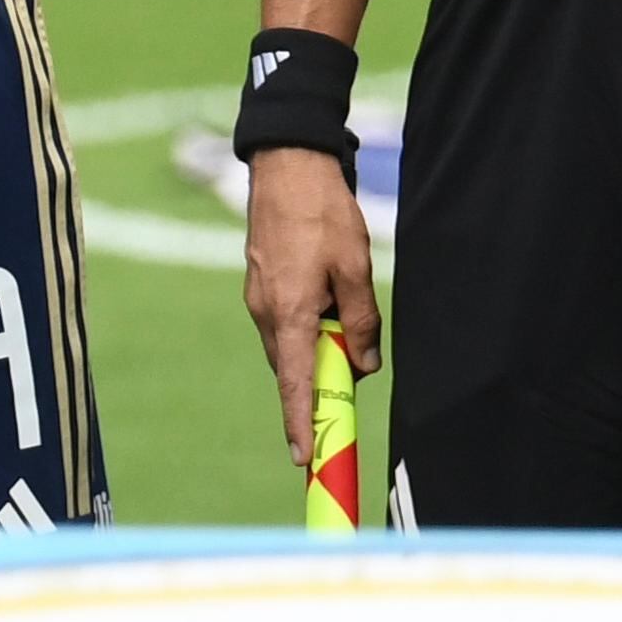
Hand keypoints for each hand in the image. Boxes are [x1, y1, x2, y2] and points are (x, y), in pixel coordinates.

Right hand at [242, 147, 379, 469]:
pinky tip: (328, 305)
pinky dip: (307, 328)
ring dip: (316, 349)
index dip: (301, 423)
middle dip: (320, 382)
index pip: (295, 384)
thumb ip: (360, 321)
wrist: (288, 164)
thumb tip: (362, 364)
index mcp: (289, 313)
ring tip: (346, 325)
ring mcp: (259, 297)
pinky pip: (284, 322)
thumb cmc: (323, 213)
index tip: (304, 457)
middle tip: (350, 381)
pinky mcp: (261, 283)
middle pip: (293, 368)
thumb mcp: (355, 268)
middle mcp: (266, 312)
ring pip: (291, 344)